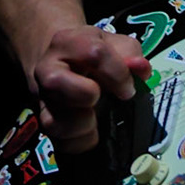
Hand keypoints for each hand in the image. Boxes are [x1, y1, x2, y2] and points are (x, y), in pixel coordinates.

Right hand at [23, 24, 151, 153]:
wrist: (63, 64)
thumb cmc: (94, 55)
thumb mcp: (114, 45)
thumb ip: (130, 54)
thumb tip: (141, 69)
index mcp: (67, 42)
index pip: (93, 54)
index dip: (118, 73)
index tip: (128, 88)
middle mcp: (47, 69)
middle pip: (56, 82)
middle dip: (88, 94)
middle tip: (103, 98)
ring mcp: (43, 100)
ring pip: (53, 120)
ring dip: (84, 124)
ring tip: (96, 116)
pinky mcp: (46, 124)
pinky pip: (60, 143)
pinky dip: (82, 142)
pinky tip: (92, 130)